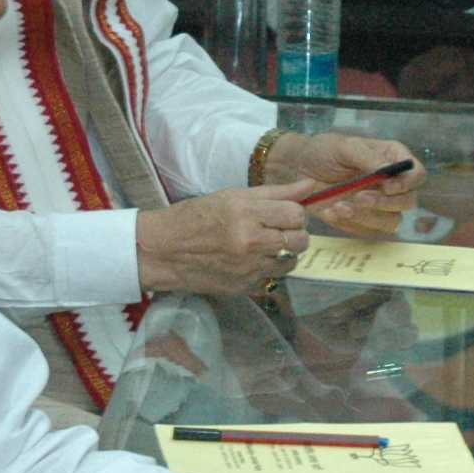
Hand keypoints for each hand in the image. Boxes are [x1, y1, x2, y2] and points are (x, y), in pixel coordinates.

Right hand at [137, 186, 312, 295]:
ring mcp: (249, 268)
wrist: (163, 251)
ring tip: (264, 246)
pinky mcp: (245, 287)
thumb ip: (274, 192)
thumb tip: (311, 185)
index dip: (295, 213)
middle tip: (277, 230)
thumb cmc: (196, 217)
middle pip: (300, 240)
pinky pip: (274, 279)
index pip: (296, 214)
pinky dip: (268, 270)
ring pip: (291, 262)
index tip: (283, 213)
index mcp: (245, 213)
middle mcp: (250, 242)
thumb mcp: (231, 196)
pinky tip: (252, 261)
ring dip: (284, 253)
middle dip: (294, 233)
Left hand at [271, 133, 421, 239]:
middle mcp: (391, 184)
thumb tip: (390, 171)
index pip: (417, 175)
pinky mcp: (363, 221)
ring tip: (339, 206)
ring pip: (391, 222)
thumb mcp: (345, 147)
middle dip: (385, 203)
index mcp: (392, 160)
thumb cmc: (324, 150)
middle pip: (408, 202)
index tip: (388, 186)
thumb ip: (368, 158)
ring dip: (368, 217)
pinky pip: (366, 231)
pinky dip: (349, 223)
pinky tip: (330, 211)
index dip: (408, 183)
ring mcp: (378, 205)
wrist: (299, 167)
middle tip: (360, 198)